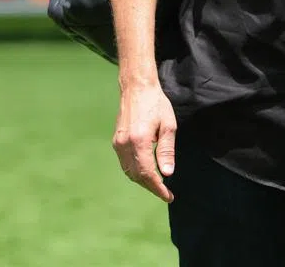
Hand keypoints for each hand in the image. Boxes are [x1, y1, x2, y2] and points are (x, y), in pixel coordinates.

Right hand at [112, 82, 177, 202]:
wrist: (137, 88)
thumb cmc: (156, 104)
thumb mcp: (168, 126)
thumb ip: (167, 151)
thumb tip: (167, 174)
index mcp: (139, 141)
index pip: (147, 173)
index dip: (158, 188)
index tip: (168, 196)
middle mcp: (125, 145)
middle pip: (136, 175)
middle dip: (151, 187)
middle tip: (165, 193)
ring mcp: (118, 143)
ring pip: (129, 171)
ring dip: (142, 181)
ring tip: (157, 185)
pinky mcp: (116, 141)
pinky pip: (125, 163)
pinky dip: (135, 171)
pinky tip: (146, 172)